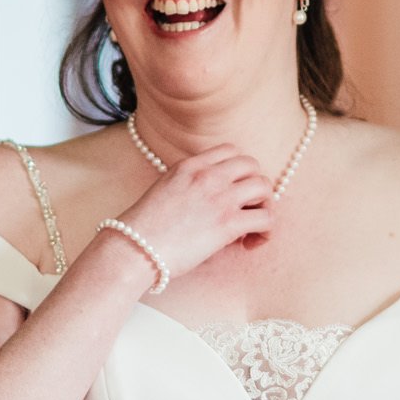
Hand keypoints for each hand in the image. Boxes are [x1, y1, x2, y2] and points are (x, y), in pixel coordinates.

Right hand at [117, 145, 273, 276]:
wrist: (134, 248)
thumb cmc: (144, 229)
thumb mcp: (165, 190)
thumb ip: (189, 187)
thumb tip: (212, 203)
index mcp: (190, 166)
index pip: (230, 151)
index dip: (239, 171)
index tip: (233, 191)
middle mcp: (208, 175)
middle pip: (252, 165)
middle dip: (254, 186)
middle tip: (246, 209)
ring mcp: (220, 197)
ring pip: (264, 187)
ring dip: (264, 206)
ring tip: (252, 227)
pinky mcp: (228, 223)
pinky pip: (266, 218)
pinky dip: (265, 231)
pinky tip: (250, 243)